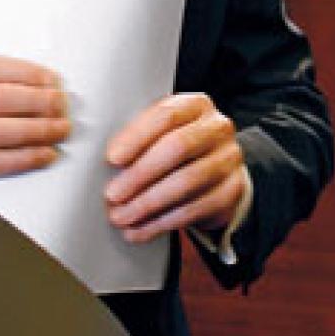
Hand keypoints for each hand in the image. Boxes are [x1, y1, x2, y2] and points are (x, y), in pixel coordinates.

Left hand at [104, 93, 244, 242]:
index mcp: (194, 105)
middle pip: (177, 148)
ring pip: (186, 182)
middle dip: (139, 175)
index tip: (112, 158)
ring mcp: (229, 159)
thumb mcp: (158, 132)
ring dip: (147, 203)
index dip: (136, 136)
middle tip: (112, 195)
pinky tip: (140, 230)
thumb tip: (102, 163)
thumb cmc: (174, 147)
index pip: (165, 115)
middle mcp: (217, 128)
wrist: (216, 171)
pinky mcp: (232, 191)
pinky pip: (195, 209)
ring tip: (120, 217)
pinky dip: (162, 223)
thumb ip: (137, 137)